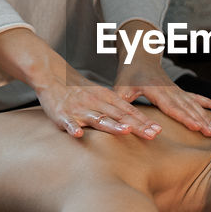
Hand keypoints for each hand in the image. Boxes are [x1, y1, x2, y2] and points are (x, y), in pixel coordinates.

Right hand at [35, 74, 161, 139]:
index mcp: (107, 98)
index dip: (143, 121)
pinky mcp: (62, 115)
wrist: (52, 76)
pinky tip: (78, 134)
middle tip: (152, 135)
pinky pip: (68, 123)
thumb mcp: (102, 96)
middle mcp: (96, 103)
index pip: (129, 111)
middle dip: (136, 126)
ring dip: (112, 126)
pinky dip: (73, 128)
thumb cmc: (80, 91)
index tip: (158, 130)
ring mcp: (80, 109)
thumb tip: (138, 122)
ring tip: (125, 131)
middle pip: (119, 116)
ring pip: (98, 118)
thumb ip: (118, 108)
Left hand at [113, 60, 210, 137]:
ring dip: (206, 116)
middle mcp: (170, 91)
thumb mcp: (121, 87)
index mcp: (157, 91)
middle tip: (210, 133)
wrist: (139, 56)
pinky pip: (197, 97)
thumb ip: (123, 100)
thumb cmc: (129, 74)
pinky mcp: (179, 92)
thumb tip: (121, 115)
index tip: (196, 126)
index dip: (185, 117)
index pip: (173, 107)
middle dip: (200, 120)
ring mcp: (177, 91)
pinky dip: (209, 102)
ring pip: (194, 105)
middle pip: (187, 108)